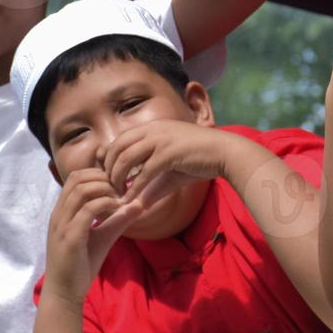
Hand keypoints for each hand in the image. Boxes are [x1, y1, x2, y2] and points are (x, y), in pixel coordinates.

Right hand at [41, 168, 142, 304]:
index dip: (98, 175)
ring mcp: (62, 225)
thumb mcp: (102, 237)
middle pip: (78, 178)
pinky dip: (106, 205)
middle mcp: (59, 214)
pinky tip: (117, 211)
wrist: (64, 292)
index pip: (76, 177)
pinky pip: (88, 210)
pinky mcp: (70, 238)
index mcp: (62, 211)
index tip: (117, 187)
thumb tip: (139, 204)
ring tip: (119, 200)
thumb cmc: (81, 264)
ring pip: (82, 190)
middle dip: (103, 178)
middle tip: (120, 191)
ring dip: (105, 190)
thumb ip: (117, 220)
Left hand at [104, 119, 243, 208]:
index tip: (108, 178)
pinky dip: (134, 188)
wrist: (224, 152)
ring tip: (117, 194)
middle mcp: (152, 130)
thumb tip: (137, 204)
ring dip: (117, 178)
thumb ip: (152, 184)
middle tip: (108, 188)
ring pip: (126, 158)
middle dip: (108, 169)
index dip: (109, 159)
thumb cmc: (199, 159)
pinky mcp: (168, 154)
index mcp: (151, 128)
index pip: (119, 140)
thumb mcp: (170, 169)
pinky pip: (143, 173)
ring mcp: (160, 140)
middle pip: (117, 148)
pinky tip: (130, 201)